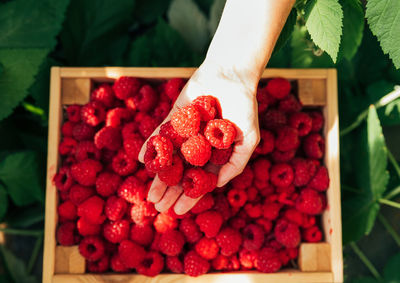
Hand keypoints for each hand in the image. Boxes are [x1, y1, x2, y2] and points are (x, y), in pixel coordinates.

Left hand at [138, 61, 260, 214]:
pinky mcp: (174, 118)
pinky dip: (149, 146)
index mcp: (214, 155)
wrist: (231, 75)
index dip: (190, 197)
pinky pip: (160, 134)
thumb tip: (216, 185)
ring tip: (149, 194)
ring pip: (169, 159)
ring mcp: (184, 134)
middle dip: (170, 191)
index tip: (179, 211)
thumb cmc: (244, 107)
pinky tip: (140, 159)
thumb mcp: (248, 139)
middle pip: (181, 174)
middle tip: (158, 206)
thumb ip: (236, 163)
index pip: (200, 181)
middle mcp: (197, 148)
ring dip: (158, 176)